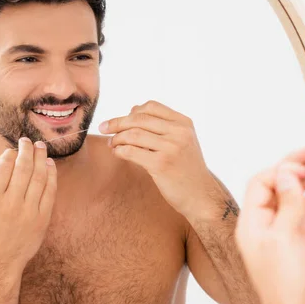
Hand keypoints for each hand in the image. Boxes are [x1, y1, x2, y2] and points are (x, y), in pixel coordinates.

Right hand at [0, 138, 56, 273]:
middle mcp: (10, 205)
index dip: (10, 154)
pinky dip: (51, 175)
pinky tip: (50, 165)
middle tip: (28, 141)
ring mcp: (28, 212)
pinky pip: (50, 192)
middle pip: (23, 169)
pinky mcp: (42, 219)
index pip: (4, 168)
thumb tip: (5, 162)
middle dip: (27, 150)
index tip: (13, 148)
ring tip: (41, 147)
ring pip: (39, 178)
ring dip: (41, 159)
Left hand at [99, 100, 212, 216]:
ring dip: (117, 138)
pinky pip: (131, 151)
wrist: (201, 196)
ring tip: (112, 144)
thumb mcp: (182, 141)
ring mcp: (171, 148)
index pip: (151, 107)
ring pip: (133, 134)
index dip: (131, 112)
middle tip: (103, 128)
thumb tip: (132, 110)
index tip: (120, 120)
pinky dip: (119, 150)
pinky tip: (117, 153)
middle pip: (139, 119)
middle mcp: (179, 132)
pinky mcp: (161, 164)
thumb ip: (162, 126)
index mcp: (184, 123)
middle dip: (117, 123)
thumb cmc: (187, 169)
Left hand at [235, 147, 304, 303]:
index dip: (282, 168)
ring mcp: (284, 234)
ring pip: (294, 196)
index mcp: (251, 224)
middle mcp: (265, 227)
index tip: (302, 160)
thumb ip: (288, 203)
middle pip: (277, 186)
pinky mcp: (300, 242)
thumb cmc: (288, 290)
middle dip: (295, 166)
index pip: (261, 183)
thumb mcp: (286, 238)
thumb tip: (285, 172)